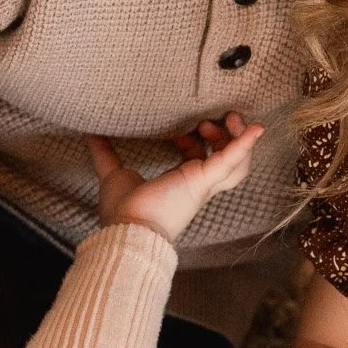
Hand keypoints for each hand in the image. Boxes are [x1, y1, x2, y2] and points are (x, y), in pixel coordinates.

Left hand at [88, 112, 264, 242]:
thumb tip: (90, 133)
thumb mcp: (114, 173)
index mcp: (182, 183)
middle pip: (226, 161)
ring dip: (237, 139)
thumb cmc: (124, 211)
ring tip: (232, 118)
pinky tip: (258, 127)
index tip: (178, 132)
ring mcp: (204, 184)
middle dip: (225, 136)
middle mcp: (197, 185)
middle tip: (211, 119)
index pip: (200, 159)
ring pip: (237, 163)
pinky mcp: (204, 180)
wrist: (128, 230)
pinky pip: (233, 161)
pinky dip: (246, 144)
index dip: (195, 140)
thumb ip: (105, 153)